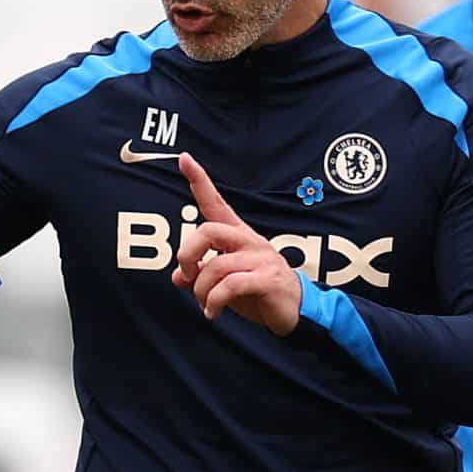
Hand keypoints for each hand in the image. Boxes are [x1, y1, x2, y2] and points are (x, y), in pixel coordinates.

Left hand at [169, 153, 300, 334]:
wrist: (295, 311)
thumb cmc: (259, 292)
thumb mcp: (224, 282)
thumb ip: (201, 275)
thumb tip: (177, 276)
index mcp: (237, 235)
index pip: (216, 203)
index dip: (200, 181)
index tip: (184, 159)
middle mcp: (249, 240)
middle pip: (207, 231)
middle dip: (188, 255)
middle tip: (188, 276)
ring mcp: (260, 258)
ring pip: (216, 266)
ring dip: (202, 291)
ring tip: (205, 305)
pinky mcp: (267, 279)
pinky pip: (230, 286)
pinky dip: (214, 302)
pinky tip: (213, 313)